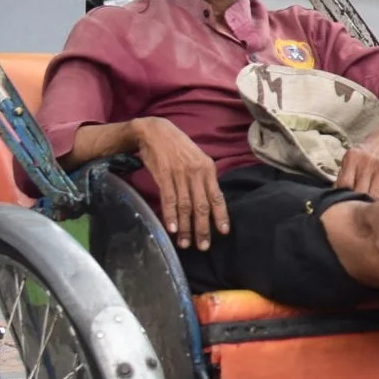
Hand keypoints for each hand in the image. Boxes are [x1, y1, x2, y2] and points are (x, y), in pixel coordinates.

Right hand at [133, 118, 227, 250]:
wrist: (155, 131)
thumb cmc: (178, 147)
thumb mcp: (197, 159)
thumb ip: (204, 179)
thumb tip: (209, 200)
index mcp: (208, 169)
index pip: (217, 197)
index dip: (221, 216)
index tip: (223, 232)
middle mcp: (197, 173)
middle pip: (202, 205)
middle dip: (203, 228)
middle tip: (203, 246)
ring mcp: (180, 174)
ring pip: (186, 206)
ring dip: (185, 227)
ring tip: (185, 243)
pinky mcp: (164, 175)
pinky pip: (169, 199)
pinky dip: (171, 214)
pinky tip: (171, 228)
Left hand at [335, 128, 378, 201]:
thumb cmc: (366, 153)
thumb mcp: (351, 157)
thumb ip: (344, 174)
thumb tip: (337, 194)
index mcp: (352, 158)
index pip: (344, 184)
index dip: (344, 195)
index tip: (345, 199)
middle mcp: (367, 162)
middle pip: (359, 192)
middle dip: (357, 201)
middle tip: (357, 205)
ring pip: (373, 196)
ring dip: (370, 203)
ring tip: (368, 204)